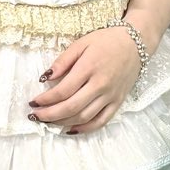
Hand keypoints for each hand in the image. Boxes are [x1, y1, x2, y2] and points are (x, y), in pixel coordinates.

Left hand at [28, 26, 145, 134]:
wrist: (136, 43)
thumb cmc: (106, 41)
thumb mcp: (82, 43)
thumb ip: (63, 61)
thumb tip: (45, 77)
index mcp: (89, 68)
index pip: (63, 90)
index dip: (45, 99)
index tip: (33, 102)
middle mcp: (100, 85)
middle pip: (71, 107)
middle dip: (49, 115)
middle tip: (34, 116)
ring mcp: (110, 95)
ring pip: (84, 117)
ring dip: (62, 122)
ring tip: (48, 122)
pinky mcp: (118, 102)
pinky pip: (101, 121)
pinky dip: (85, 129)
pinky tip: (70, 129)